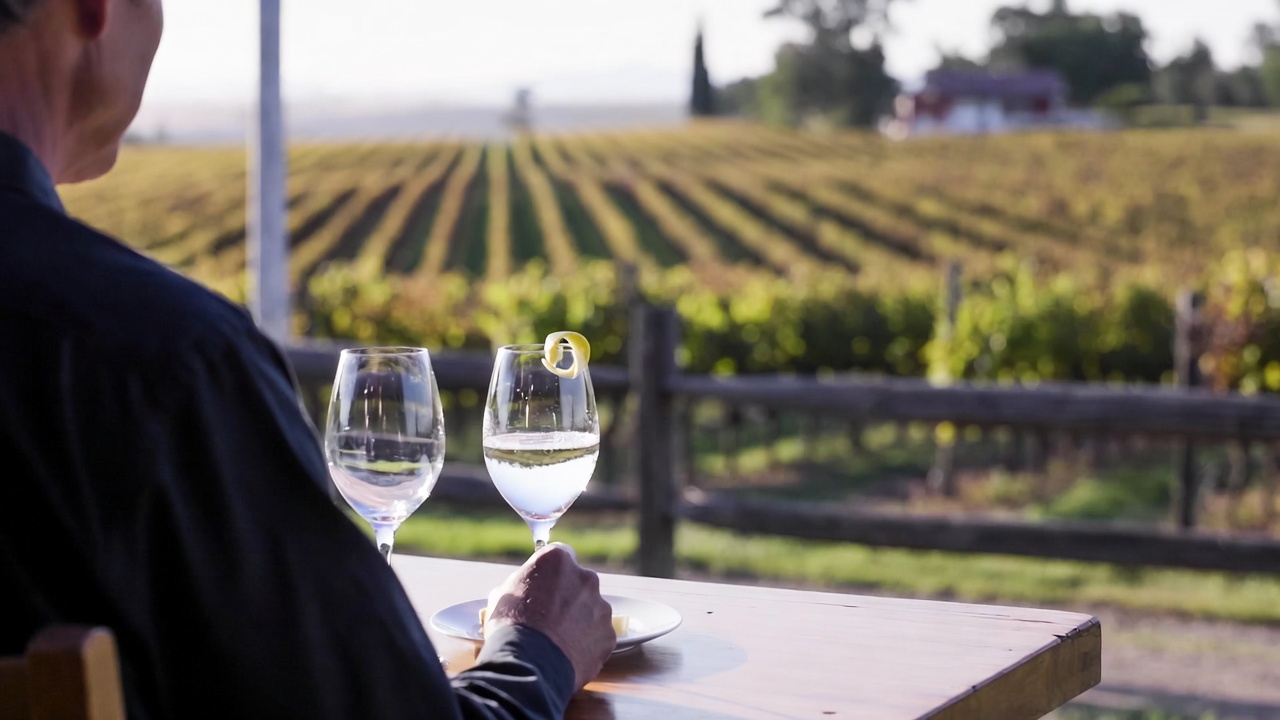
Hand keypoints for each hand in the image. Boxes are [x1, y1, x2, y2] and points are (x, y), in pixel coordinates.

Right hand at [485, 543, 615, 689]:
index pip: (559, 555)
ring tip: (557, 641)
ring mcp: (601, 607)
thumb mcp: (502, 594)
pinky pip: (598, 636)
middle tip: (549, 617)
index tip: (544, 584)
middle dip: (567, 597)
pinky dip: (587, 644)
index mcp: (558, 560)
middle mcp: (585, 578)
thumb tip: (524, 588)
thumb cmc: (510, 626)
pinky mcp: (608, 634)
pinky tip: (568, 655)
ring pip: (591, 610)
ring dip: (579, 621)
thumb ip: (522, 584)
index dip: (550, 572)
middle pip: (579, 583)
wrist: (528, 664)